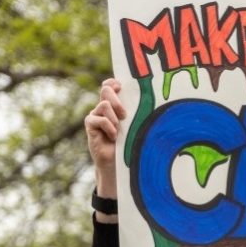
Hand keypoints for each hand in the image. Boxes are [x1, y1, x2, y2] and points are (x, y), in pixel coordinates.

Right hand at [85, 78, 126, 199]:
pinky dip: (107, 126)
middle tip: (125, 115)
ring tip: (119, 130)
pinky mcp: (90, 126)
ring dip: (114, 117)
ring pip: (103, 105)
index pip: (110, 85)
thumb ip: (138, 114)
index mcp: (116, 105)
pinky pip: (96, 119)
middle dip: (116, 100)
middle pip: (105, 90)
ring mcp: (96, 116)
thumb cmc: (131, 144)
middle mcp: (104, 108)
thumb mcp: (136, 126)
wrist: (118, 164)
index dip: (113, 82)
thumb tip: (155, 103)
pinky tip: (113, 137)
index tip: (121, 86)